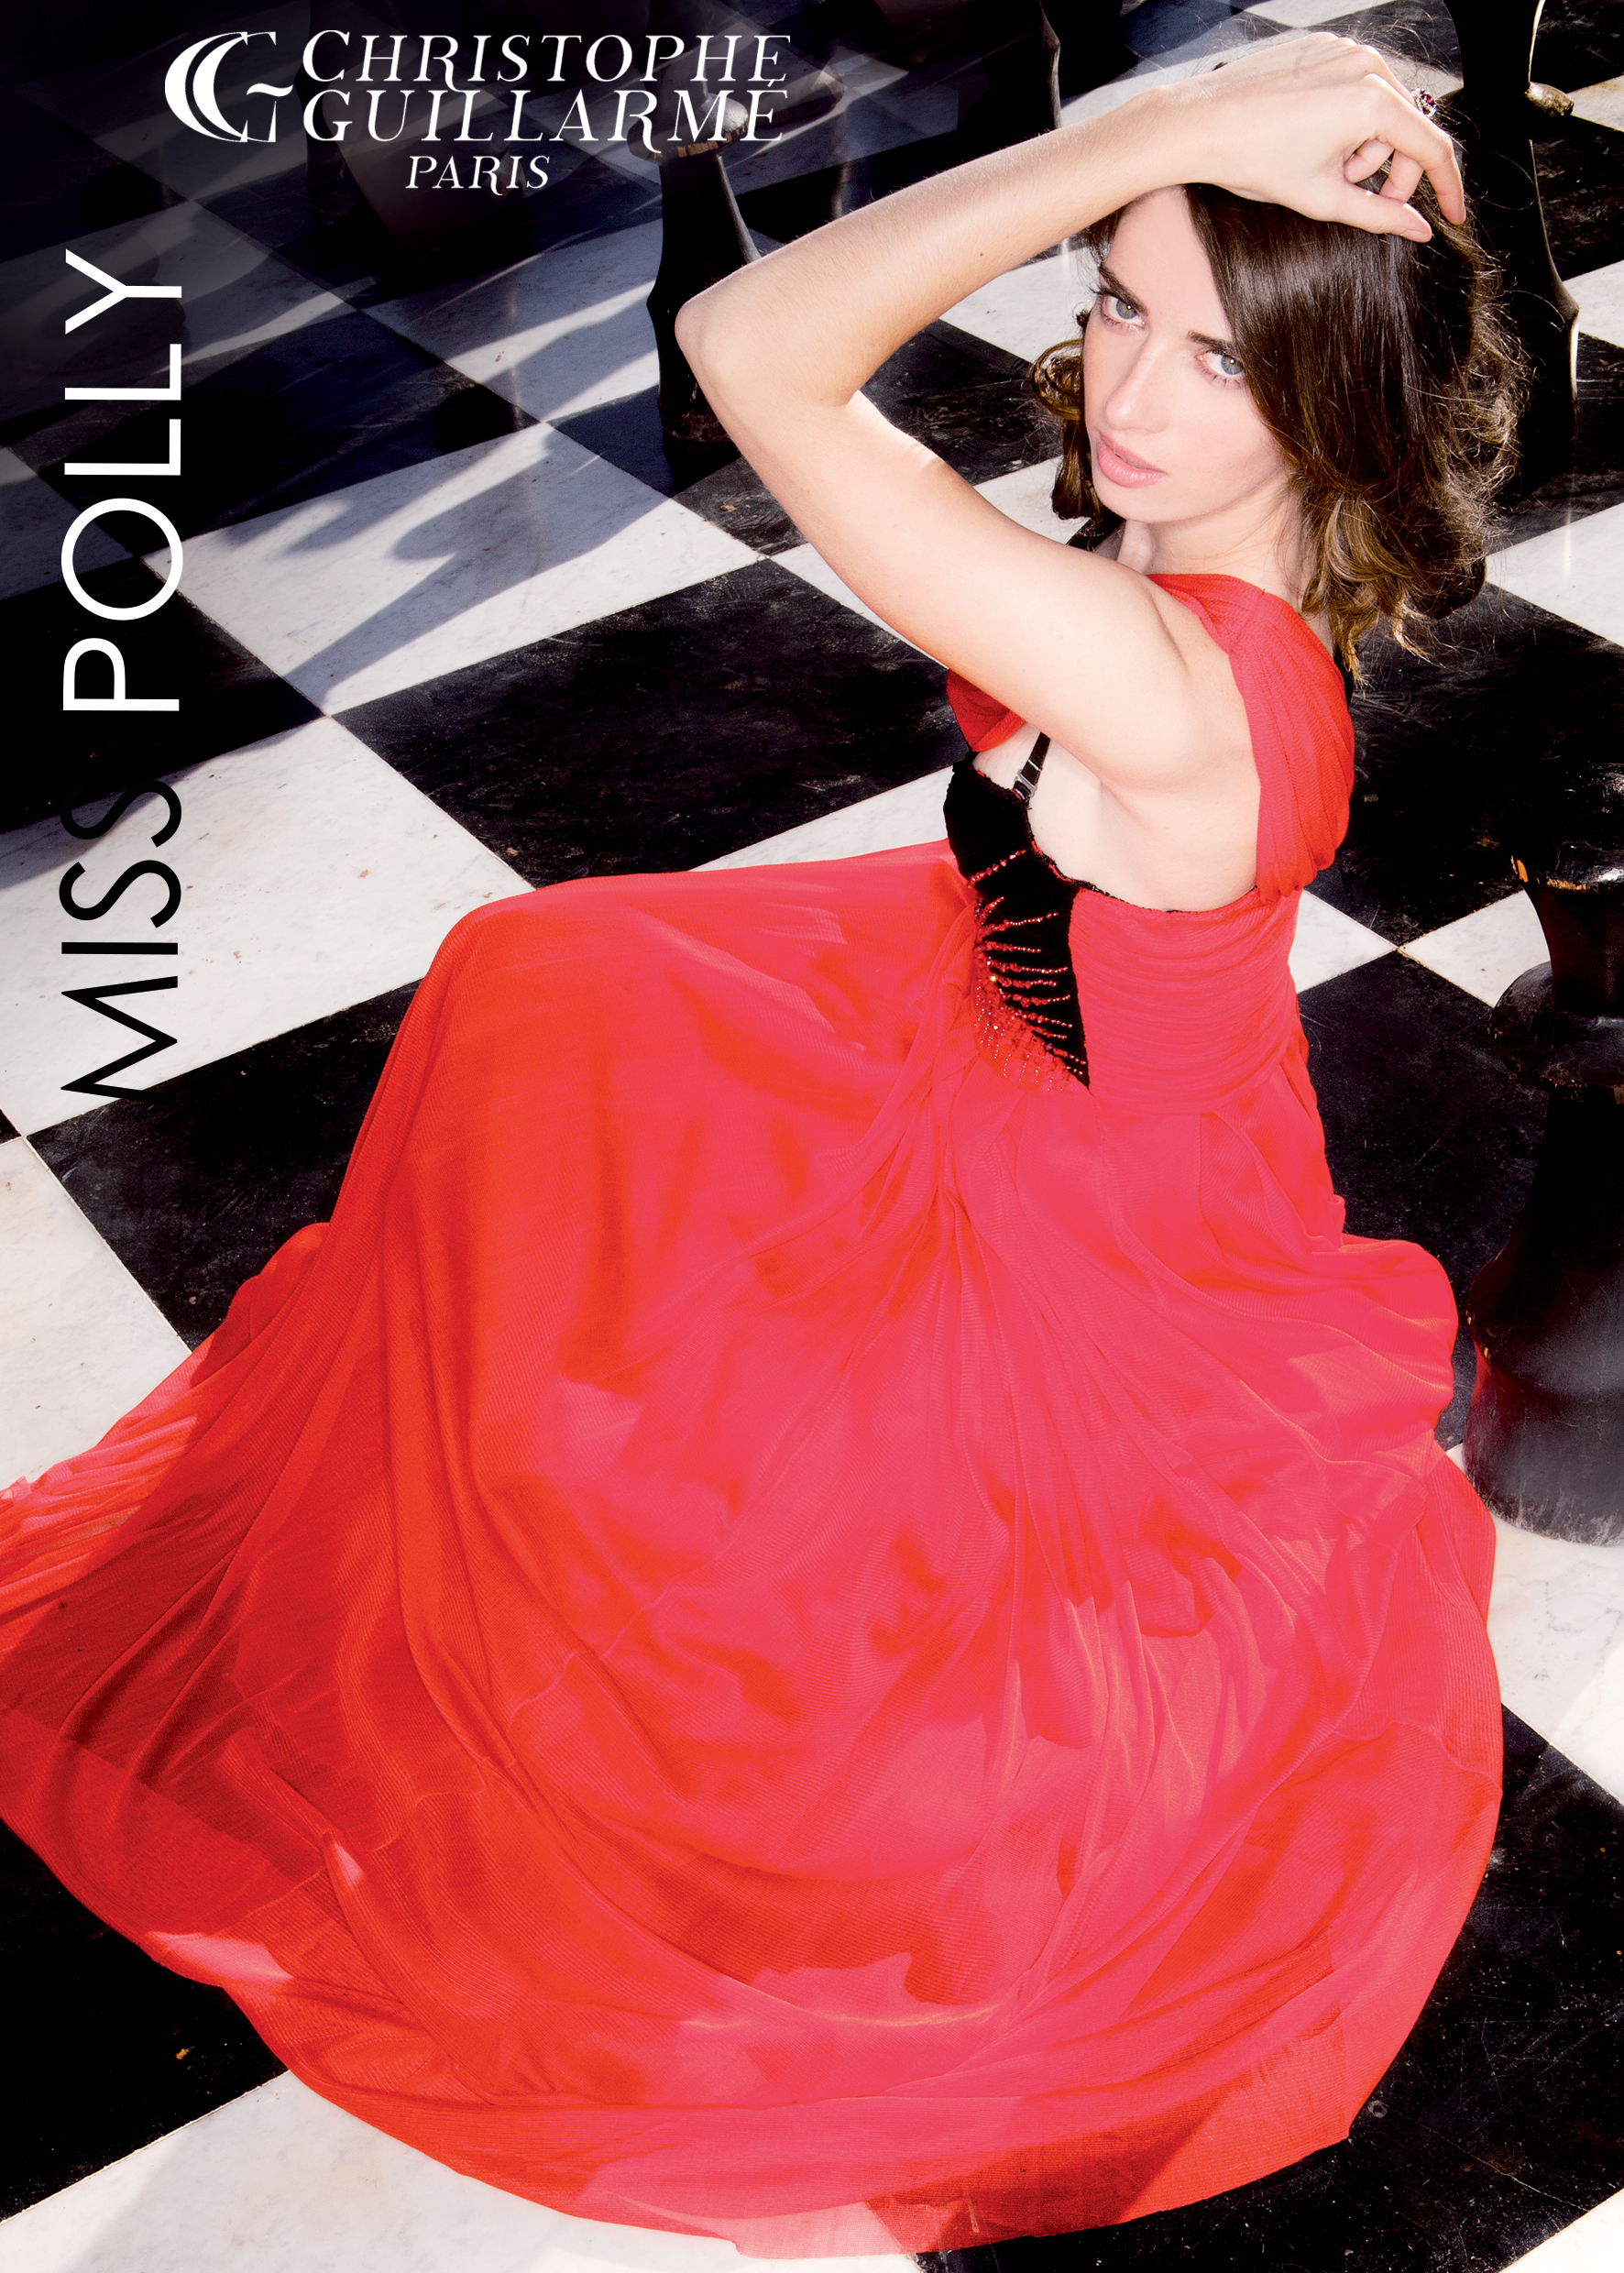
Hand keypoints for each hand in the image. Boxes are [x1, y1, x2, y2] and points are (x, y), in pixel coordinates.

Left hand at [1161, 34, 1464, 240]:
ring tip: (1321, 162)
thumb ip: (1379, 214)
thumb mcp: (1323, 198)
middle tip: (1351, 192)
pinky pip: (1353, 86)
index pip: (1431, 148)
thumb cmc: (1253, 160)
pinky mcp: (1322, 45)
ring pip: (1379, 109)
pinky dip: (1343, 118)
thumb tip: (1419, 229)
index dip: (1447, 188)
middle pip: (1405, 129)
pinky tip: (1309, 136)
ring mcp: (1344, 49)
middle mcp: (1366, 64)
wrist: (1198, 124)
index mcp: (1373, 102)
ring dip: (1361, 145)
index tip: (1451, 215)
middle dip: (1386, 169)